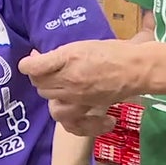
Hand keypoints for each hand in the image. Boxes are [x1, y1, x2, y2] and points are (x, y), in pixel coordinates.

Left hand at [19, 44, 141, 132]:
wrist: (137, 68)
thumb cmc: (112, 51)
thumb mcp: (81, 46)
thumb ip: (59, 55)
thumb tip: (38, 56)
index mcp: (68, 59)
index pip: (33, 67)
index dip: (27, 64)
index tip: (31, 60)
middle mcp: (69, 79)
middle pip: (39, 84)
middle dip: (39, 75)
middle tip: (46, 68)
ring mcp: (77, 96)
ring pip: (48, 98)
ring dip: (49, 91)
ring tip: (56, 84)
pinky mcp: (86, 107)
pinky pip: (67, 119)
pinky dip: (65, 114)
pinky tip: (67, 107)